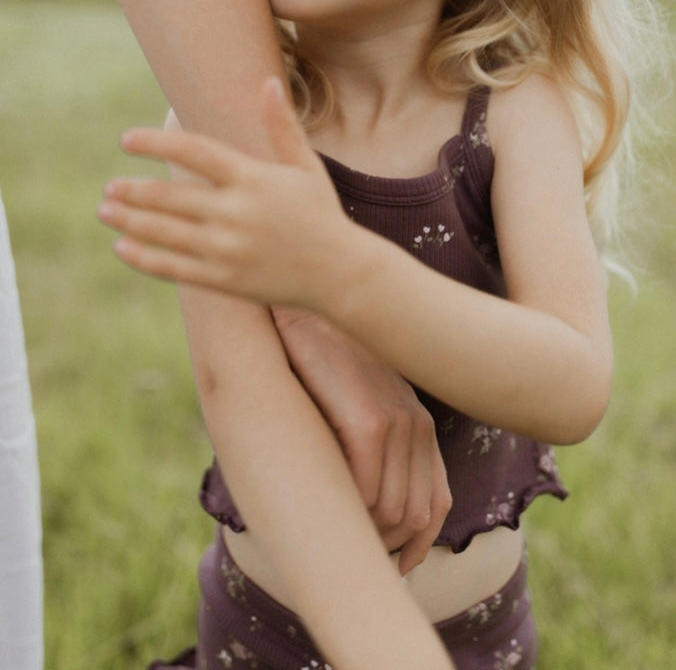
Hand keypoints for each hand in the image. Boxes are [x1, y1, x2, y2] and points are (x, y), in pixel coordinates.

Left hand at [98, 77, 347, 310]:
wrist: (340, 274)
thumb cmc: (321, 214)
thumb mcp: (306, 166)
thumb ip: (282, 126)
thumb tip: (269, 83)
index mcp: (253, 179)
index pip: (194, 152)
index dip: (156, 143)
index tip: (126, 141)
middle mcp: (236, 213)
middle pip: (170, 196)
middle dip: (133, 190)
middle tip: (110, 186)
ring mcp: (228, 249)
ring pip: (164, 232)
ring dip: (129, 220)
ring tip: (105, 210)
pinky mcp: (224, 279)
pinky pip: (173, 267)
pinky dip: (143, 256)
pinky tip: (122, 246)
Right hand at [273, 306, 451, 575]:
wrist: (299, 315)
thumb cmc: (317, 365)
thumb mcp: (355, 407)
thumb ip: (371, 448)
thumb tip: (365, 511)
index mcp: (420, 425)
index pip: (436, 504)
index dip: (415, 545)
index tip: (390, 566)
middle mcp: (418, 425)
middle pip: (414, 516)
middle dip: (384, 546)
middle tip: (349, 551)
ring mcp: (397, 420)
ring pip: (390, 511)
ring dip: (363, 533)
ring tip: (332, 529)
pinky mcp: (368, 420)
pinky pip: (365, 491)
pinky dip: (348, 510)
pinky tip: (325, 504)